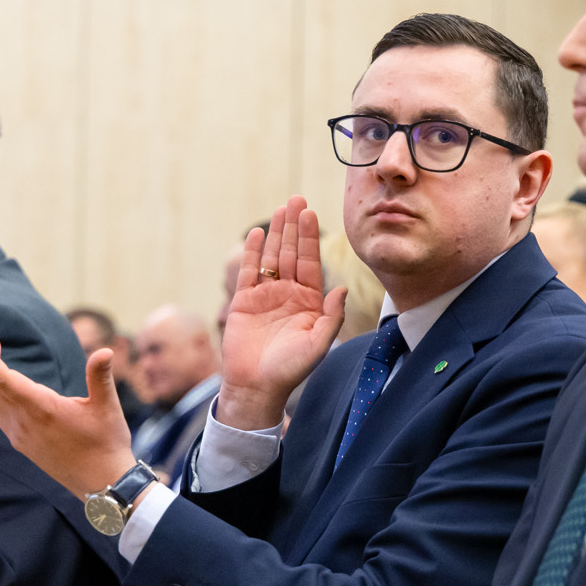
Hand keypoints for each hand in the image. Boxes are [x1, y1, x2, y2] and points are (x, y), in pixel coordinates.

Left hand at [0, 320, 135, 497]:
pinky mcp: (23, 444)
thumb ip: (100, 377)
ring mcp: (20, 435)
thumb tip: (106, 350)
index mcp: (41, 409)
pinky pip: (0, 412)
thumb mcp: (107, 408)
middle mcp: (24, 423)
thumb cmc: (107, 444)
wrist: (102, 485)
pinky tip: (2, 382)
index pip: (2, 377)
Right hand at [214, 196, 346, 430]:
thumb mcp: (319, 343)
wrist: (257, 386)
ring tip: (281, 209)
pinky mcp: (244, 301)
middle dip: (295, 227)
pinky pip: (248, 272)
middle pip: (292, 253)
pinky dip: (251, 253)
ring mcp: (266, 295)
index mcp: (309, 302)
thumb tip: (340, 288)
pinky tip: (256, 234)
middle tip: (297, 199)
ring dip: (276, 233)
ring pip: (271, 257)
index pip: (310, 262)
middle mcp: (289, 294)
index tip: (311, 213)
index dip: (310, 238)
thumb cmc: (291, 369)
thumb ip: (331, 316)